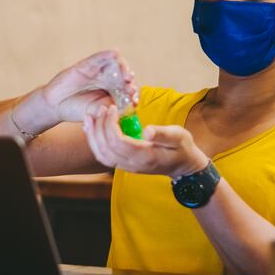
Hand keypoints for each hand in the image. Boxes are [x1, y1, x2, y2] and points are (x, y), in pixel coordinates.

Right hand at [35, 51, 137, 124]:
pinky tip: (114, 53)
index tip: (134, 101)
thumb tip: (126, 110)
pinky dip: (106, 54)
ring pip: (114, 64)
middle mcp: (107, 80)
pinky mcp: (86, 66)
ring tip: (126, 75)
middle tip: (131, 86)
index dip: (133, 93)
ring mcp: (97, 72)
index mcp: (112, 92)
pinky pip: (98, 58)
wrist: (55, 106)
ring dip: (123, 67)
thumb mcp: (96, 112)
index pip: (127, 89)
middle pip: (123, 75)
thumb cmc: (76, 110)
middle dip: (129, 79)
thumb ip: (109, 110)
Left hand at [83, 105, 208, 177]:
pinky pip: (104, 156)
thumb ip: (163, 134)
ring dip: (93, 136)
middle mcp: (132, 164)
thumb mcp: (179, 137)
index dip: (110, 124)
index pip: (118, 142)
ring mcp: (127, 166)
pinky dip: (95, 143)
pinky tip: (93, 129)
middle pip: (105, 149)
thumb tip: (147, 130)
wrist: (183, 167)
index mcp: (145, 156)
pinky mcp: (124, 164)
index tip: (113, 108)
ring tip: (90, 117)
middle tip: (101, 109)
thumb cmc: (182, 148)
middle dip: (99, 127)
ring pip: (101, 155)